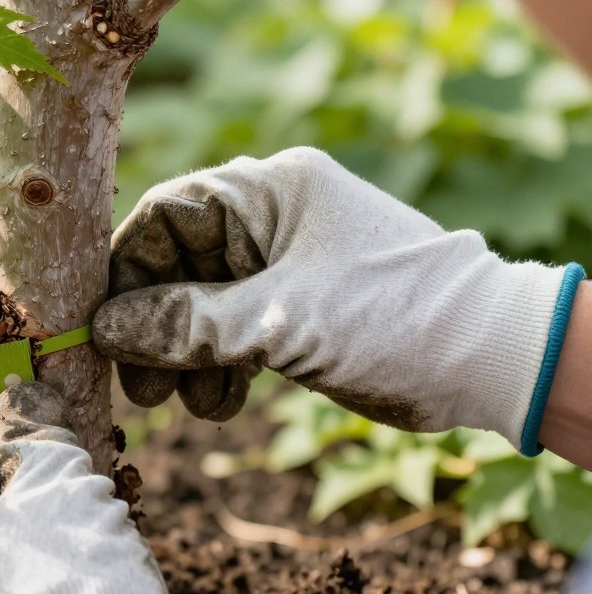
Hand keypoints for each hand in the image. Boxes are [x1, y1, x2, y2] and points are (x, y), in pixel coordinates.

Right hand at [92, 147, 570, 449]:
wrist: (494, 363)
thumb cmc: (391, 318)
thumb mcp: (278, 322)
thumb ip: (185, 323)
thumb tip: (104, 329)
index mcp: (270, 189)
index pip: (167, 214)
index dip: (126, 271)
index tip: (99, 325)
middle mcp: (272, 215)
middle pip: (178, 263)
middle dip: (156, 326)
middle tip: (139, 385)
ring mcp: (286, 259)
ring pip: (203, 301)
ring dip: (186, 354)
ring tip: (184, 403)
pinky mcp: (297, 302)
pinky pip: (234, 325)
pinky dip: (220, 362)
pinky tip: (220, 401)